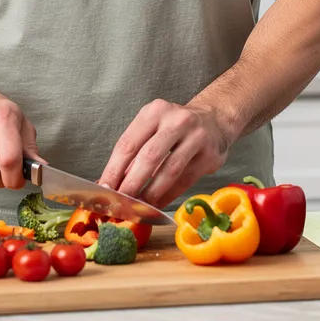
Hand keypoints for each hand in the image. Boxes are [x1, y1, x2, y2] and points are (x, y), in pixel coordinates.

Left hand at [98, 99, 231, 207]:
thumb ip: (133, 154)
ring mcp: (196, 137)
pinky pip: (185, 180)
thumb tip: (110, 183)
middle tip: (119, 203)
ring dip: (151, 194)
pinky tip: (157, 205)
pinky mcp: (210, 155)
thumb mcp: (152, 129)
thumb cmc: (174, 128)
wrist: (214, 121)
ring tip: (138, 208)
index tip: (105, 188)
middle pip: (148, 157)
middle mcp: (176, 120)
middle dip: (131, 184)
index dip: (114, 169)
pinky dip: (168, 196)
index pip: (128, 143)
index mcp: (154, 112)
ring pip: (169, 171)